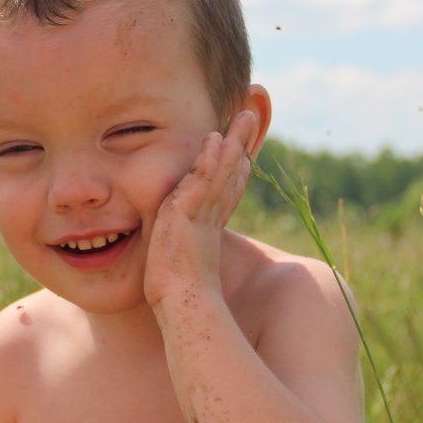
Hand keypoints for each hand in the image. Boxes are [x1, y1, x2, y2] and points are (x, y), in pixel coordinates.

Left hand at [143, 111, 255, 307]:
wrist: (183, 306)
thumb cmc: (177, 298)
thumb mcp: (177, 269)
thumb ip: (177, 259)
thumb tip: (173, 268)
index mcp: (207, 229)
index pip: (225, 193)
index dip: (234, 172)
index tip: (242, 155)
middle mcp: (210, 218)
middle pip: (230, 174)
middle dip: (239, 146)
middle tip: (249, 120)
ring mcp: (202, 214)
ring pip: (222, 170)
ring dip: (233, 141)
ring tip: (244, 115)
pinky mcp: (189, 213)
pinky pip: (202, 179)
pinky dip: (211, 158)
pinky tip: (215, 138)